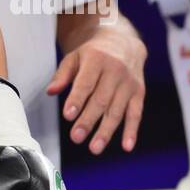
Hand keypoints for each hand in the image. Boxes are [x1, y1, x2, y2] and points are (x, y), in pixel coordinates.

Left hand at [48, 27, 146, 154]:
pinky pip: (136, 114)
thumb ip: (62, 75)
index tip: (68, 116)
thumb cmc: (94, 53)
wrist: (123, 42)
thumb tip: (50, 92)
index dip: (77, 100)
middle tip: (76, 137)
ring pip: (117, 110)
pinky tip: (126, 146)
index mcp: (97, 58)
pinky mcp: (139, 92)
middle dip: (88, 120)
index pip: (86, 83)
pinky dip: (132, 131)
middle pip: (101, 100)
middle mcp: (115, 70)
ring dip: (106, 131)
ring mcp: (129, 82)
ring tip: (94, 148)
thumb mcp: (75, 57)